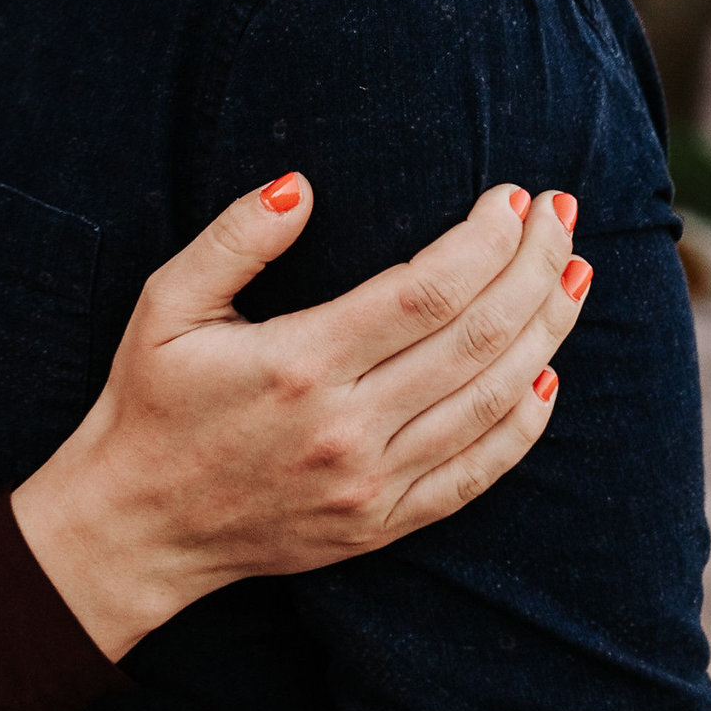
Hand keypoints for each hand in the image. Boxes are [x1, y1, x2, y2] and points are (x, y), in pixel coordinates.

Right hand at [13, 178, 588, 659]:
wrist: (135, 525)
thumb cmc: (150, 400)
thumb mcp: (165, 303)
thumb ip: (235, 238)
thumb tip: (304, 185)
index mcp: (299, 363)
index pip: (426, 291)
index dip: (483, 241)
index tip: (512, 197)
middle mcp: (347, 427)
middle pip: (476, 338)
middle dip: (533, 268)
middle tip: (563, 214)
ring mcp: (372, 484)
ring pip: (491, 401)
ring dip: (546, 332)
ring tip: (575, 275)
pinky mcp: (382, 525)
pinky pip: (476, 473)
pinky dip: (524, 423)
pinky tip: (549, 373)